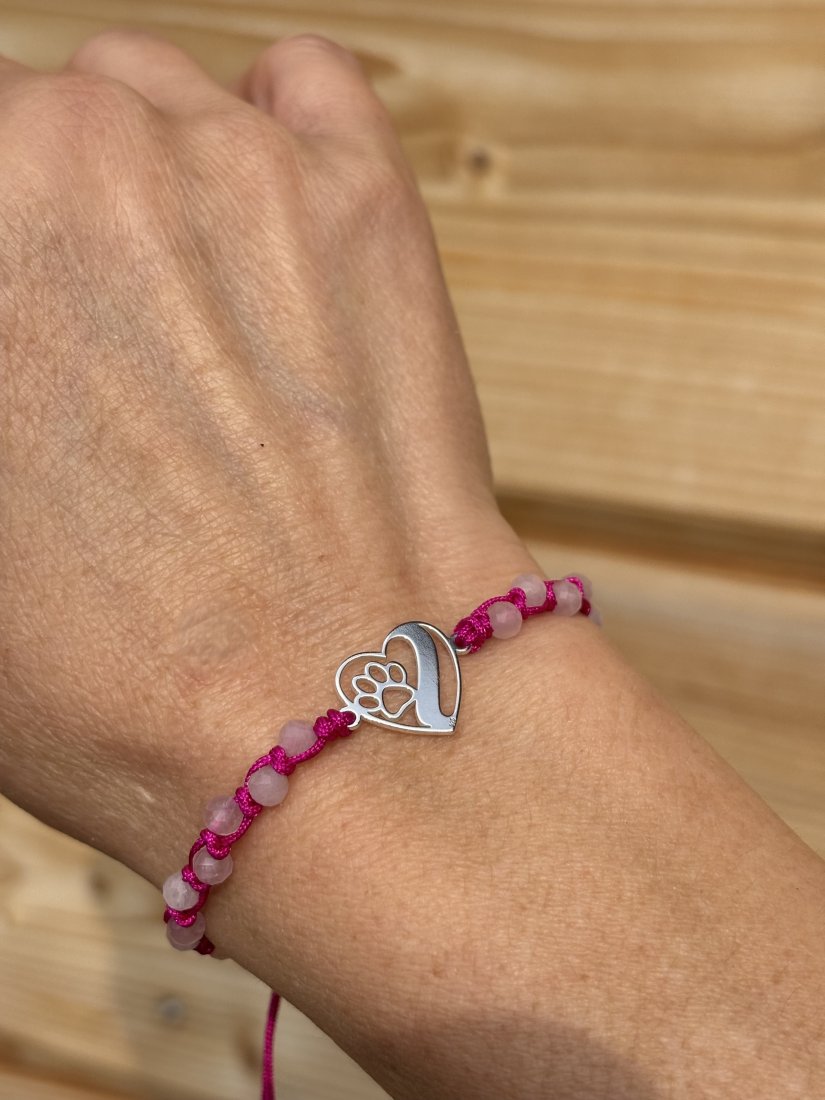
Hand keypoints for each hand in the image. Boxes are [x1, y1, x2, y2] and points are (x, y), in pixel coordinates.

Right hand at [0, 31, 532, 878]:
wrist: (333, 720)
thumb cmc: (124, 684)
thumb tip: (19, 353)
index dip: (7, 290)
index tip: (32, 346)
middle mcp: (63, 160)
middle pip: (24, 126)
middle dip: (40, 229)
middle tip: (87, 345)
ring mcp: (228, 161)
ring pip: (145, 95)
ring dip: (145, 180)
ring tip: (180, 309)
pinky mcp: (363, 196)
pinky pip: (300, 85)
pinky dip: (274, 132)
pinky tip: (264, 224)